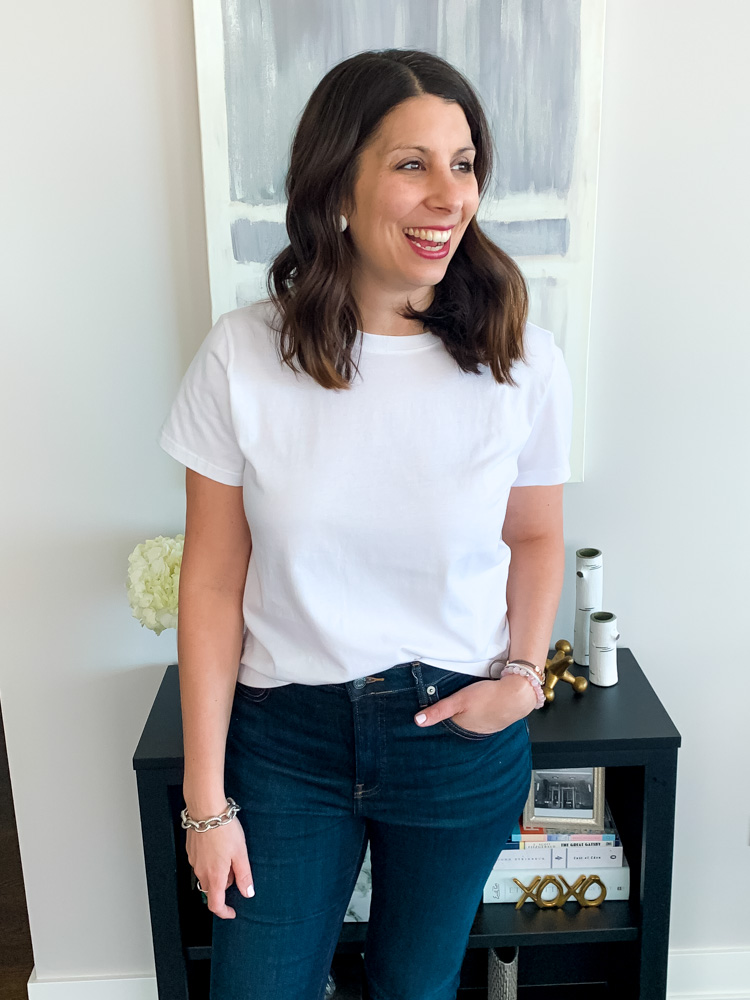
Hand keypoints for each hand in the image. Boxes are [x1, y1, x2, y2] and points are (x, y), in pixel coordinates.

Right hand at [186, 817, 254, 918]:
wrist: (205, 810)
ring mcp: (194, 861)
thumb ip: (244, 875)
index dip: (224, 912)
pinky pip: (201, 864)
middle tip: (236, 869)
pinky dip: (210, 862)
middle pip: (212, 889)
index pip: (215, 904)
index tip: (232, 912)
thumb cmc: (224, 830)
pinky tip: (218, 846)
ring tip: (228, 853)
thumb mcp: (240, 852)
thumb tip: (248, 893)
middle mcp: (201, 871)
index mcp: (215, 876)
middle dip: (225, 885)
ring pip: (206, 876)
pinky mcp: (191, 851)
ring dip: (218, 873)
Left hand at [414, 674, 537, 733]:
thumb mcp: (459, 700)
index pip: (446, 724)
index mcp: (463, 728)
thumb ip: (438, 710)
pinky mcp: (497, 721)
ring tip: (468, 704)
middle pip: (458, 723)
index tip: (435, 709)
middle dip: (454, 716)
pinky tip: (481, 705)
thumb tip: (418, 722)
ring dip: (469, 714)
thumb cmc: (489, 697)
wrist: (518, 695)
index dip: (440, 716)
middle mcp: (474, 731)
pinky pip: (483, 718)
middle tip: (454, 704)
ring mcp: (487, 727)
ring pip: (471, 721)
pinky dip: (480, 713)